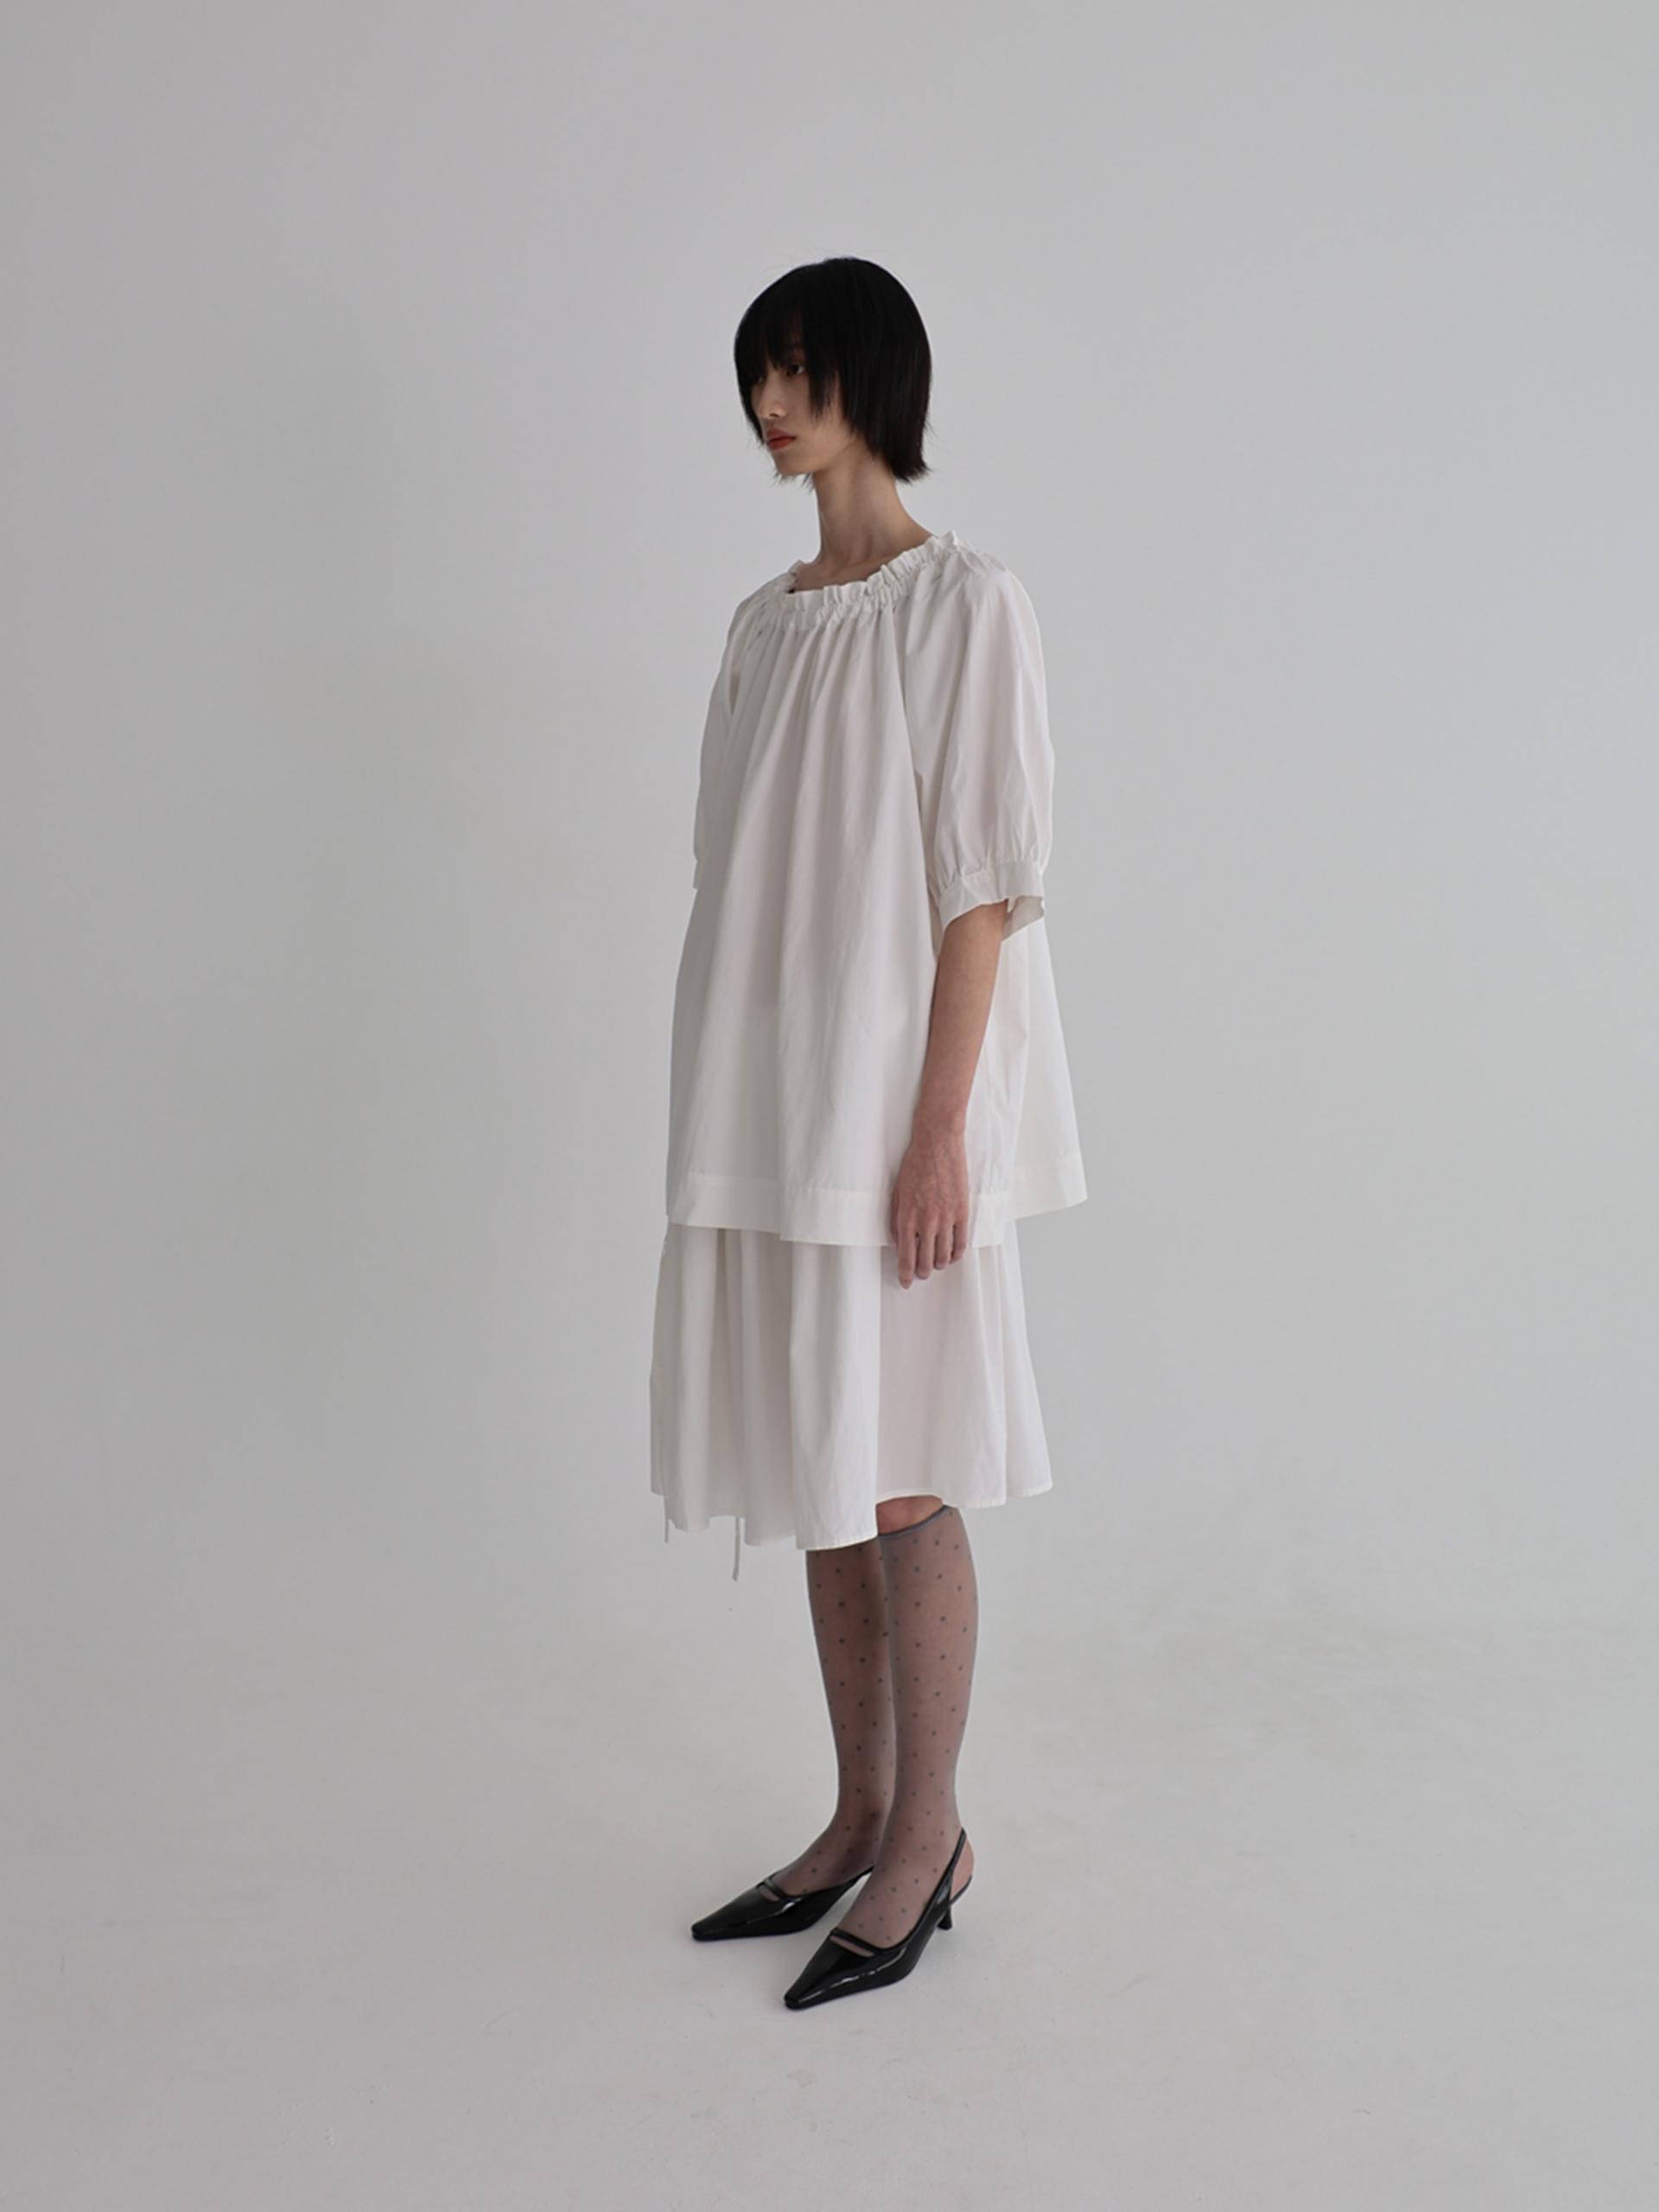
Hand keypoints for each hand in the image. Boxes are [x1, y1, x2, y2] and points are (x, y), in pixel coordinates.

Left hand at [889, 1121, 970, 1286]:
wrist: (937, 1144)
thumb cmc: (914, 1166)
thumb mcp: (897, 1194)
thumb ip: (897, 1221)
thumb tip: (900, 1243)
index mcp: (907, 1218)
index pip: (906, 1257)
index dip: (905, 1275)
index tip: (905, 1282)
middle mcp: (927, 1222)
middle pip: (925, 1262)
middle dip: (921, 1272)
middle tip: (920, 1273)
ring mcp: (946, 1218)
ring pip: (944, 1257)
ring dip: (938, 1265)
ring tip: (935, 1263)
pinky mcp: (962, 1212)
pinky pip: (961, 1243)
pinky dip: (956, 1254)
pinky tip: (951, 1254)